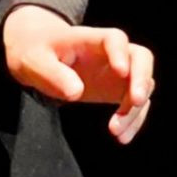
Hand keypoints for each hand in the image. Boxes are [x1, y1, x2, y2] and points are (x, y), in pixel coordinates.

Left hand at [1, 4, 153, 143]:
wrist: (38, 54)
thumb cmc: (36, 52)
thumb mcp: (34, 61)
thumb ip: (52, 74)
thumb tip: (76, 92)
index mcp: (89, 39)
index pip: (113, 38)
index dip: (120, 52)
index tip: (120, 71)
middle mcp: (110, 53)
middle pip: (141, 57)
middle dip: (142, 79)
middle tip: (135, 101)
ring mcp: (118, 72)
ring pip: (142, 84)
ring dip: (134, 109)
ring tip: (115, 131)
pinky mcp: (117, 90)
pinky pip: (135, 104)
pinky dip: (133, 121)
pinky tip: (121, 138)